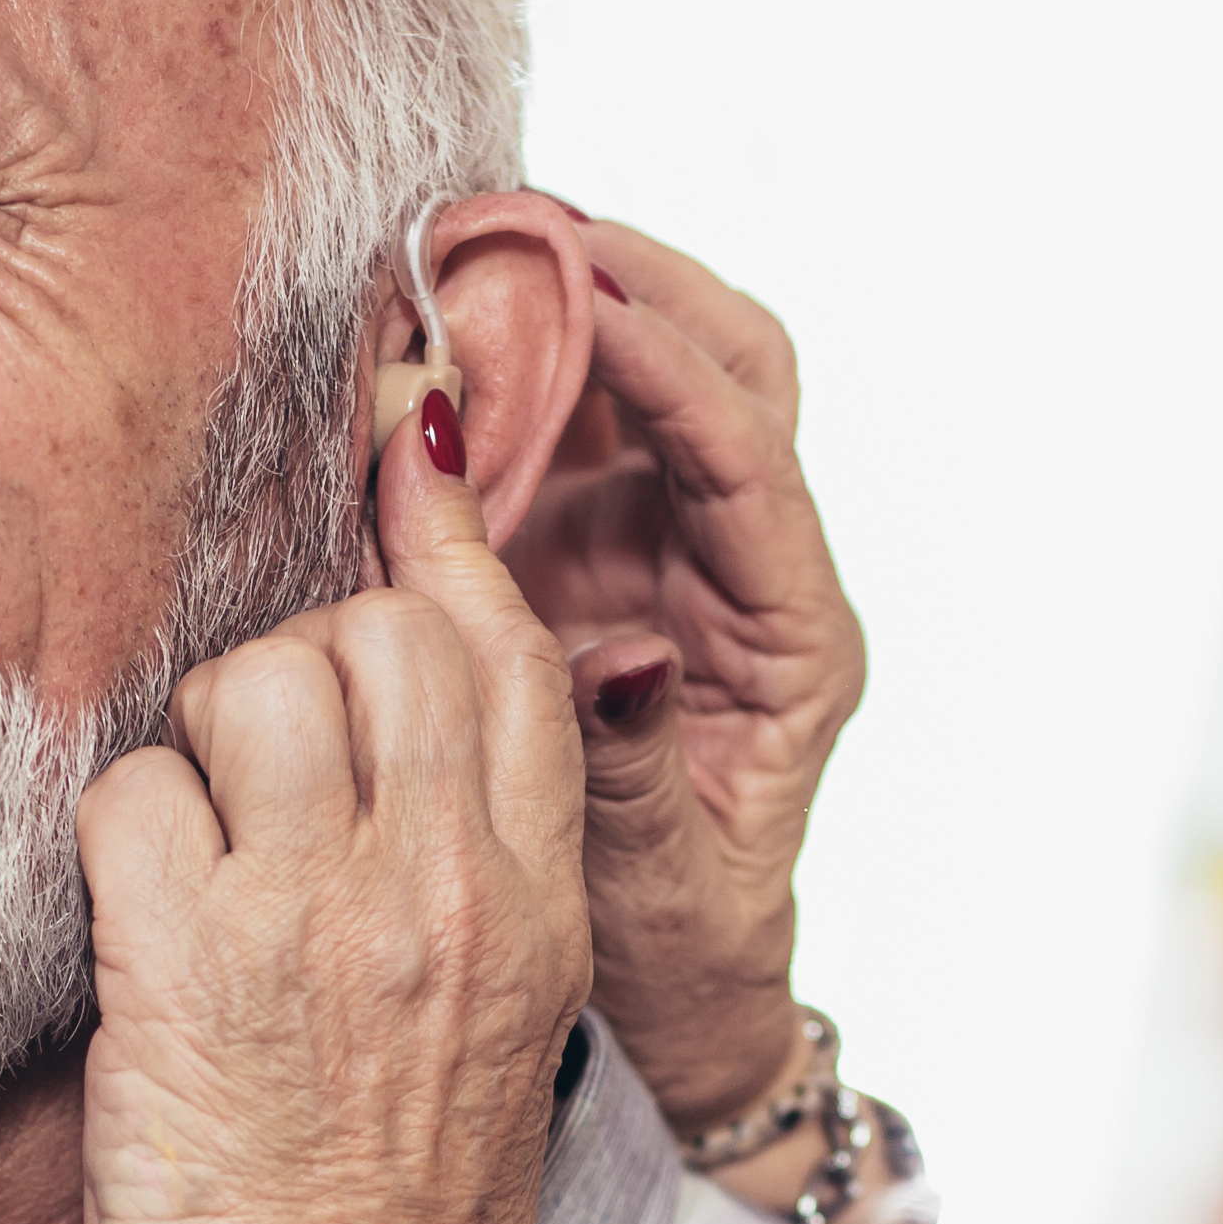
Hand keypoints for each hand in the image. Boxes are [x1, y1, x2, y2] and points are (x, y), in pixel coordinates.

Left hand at [80, 388, 596, 1223]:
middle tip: (258, 773)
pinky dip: (113, 846)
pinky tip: (130, 933)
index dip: (440, 533)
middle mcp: (451, 888)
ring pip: (248, 678)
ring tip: (195, 861)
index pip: (509, 645)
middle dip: (299, 662)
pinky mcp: (190, 968)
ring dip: (198, 745)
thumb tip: (395, 728)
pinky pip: (129, 794)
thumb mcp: (495, 1035)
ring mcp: (323, 919)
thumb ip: (467, 871)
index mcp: (542, 905)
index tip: (394, 450)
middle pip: (376, 630)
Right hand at [505, 218, 863, 1141]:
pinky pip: (565, 435)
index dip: (673, 370)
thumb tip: (619, 660)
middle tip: (525, 224)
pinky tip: (427, 339)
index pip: (753, 465)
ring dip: (569, 309)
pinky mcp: (596, 557)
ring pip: (648, 381)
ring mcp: (670, 552)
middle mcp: (746, 572)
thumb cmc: (678, 950)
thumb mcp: (657, 880)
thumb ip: (635, 768)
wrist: (666, 999)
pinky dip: (507, 376)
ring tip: (465, 249)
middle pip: (734, 372)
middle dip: (643, 283)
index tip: (590, 295)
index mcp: (795, 640)